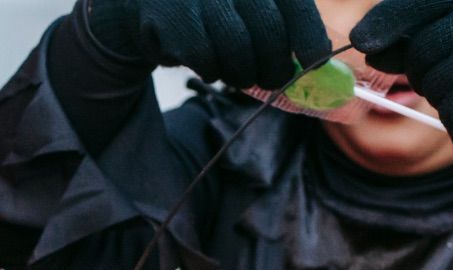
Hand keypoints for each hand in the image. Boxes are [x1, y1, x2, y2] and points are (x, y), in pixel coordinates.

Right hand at [86, 0, 330, 87]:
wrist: (137, 3)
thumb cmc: (204, 8)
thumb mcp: (242, 4)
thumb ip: (276, 22)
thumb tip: (314, 59)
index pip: (293, 2)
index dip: (307, 34)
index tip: (316, 62)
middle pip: (267, 30)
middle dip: (274, 65)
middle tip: (275, 80)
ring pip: (236, 49)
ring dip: (241, 72)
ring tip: (237, 73)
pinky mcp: (173, 16)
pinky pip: (204, 58)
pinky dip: (211, 69)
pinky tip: (207, 65)